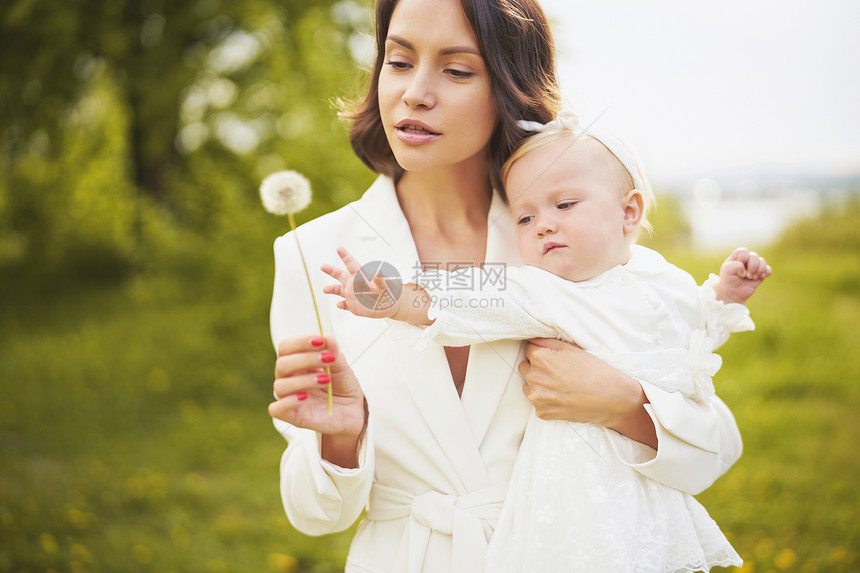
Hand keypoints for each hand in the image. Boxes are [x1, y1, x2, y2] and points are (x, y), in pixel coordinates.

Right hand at [268, 335, 365, 439]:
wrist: (353, 411)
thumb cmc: (343, 386)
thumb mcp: (342, 368)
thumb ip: (333, 353)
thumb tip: (327, 337)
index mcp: (297, 363)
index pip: (286, 347)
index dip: (300, 342)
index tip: (319, 341)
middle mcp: (289, 379)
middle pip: (282, 364)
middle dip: (306, 359)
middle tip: (329, 359)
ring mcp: (289, 398)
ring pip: (280, 386)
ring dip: (303, 380)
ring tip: (326, 380)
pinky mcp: (292, 416)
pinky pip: (276, 409)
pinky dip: (288, 402)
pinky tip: (304, 397)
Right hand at [321, 247, 401, 318]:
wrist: (390, 304)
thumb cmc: (388, 290)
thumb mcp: (385, 283)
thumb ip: (380, 278)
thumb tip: (379, 270)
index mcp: (361, 276)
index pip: (352, 264)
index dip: (345, 256)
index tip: (339, 248)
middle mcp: (354, 284)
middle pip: (341, 275)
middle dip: (331, 270)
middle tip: (323, 266)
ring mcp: (353, 295)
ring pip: (339, 290)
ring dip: (332, 289)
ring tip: (325, 289)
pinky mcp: (354, 306)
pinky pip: (346, 304)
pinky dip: (342, 304)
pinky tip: (339, 304)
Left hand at [519, 338, 656, 447]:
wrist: (610, 398)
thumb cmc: (593, 371)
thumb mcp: (571, 349)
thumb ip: (547, 342)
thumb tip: (532, 341)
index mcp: (540, 359)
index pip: (528, 350)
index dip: (542, 353)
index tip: (552, 358)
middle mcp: (534, 378)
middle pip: (525, 368)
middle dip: (537, 368)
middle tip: (557, 372)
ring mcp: (537, 397)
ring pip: (528, 386)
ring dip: (538, 385)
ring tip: (560, 386)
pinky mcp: (542, 412)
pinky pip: (537, 403)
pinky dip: (546, 401)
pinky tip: (562, 398)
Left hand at [716, 247, 771, 303]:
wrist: (732, 293)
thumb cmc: (728, 280)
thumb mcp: (727, 270)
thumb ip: (736, 265)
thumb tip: (746, 269)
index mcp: (737, 256)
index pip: (743, 251)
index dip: (743, 258)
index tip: (738, 268)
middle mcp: (746, 260)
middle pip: (754, 256)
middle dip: (752, 266)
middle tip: (747, 276)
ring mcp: (754, 267)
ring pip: (762, 261)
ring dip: (759, 270)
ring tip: (752, 278)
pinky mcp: (760, 274)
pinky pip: (768, 269)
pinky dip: (766, 273)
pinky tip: (760, 277)